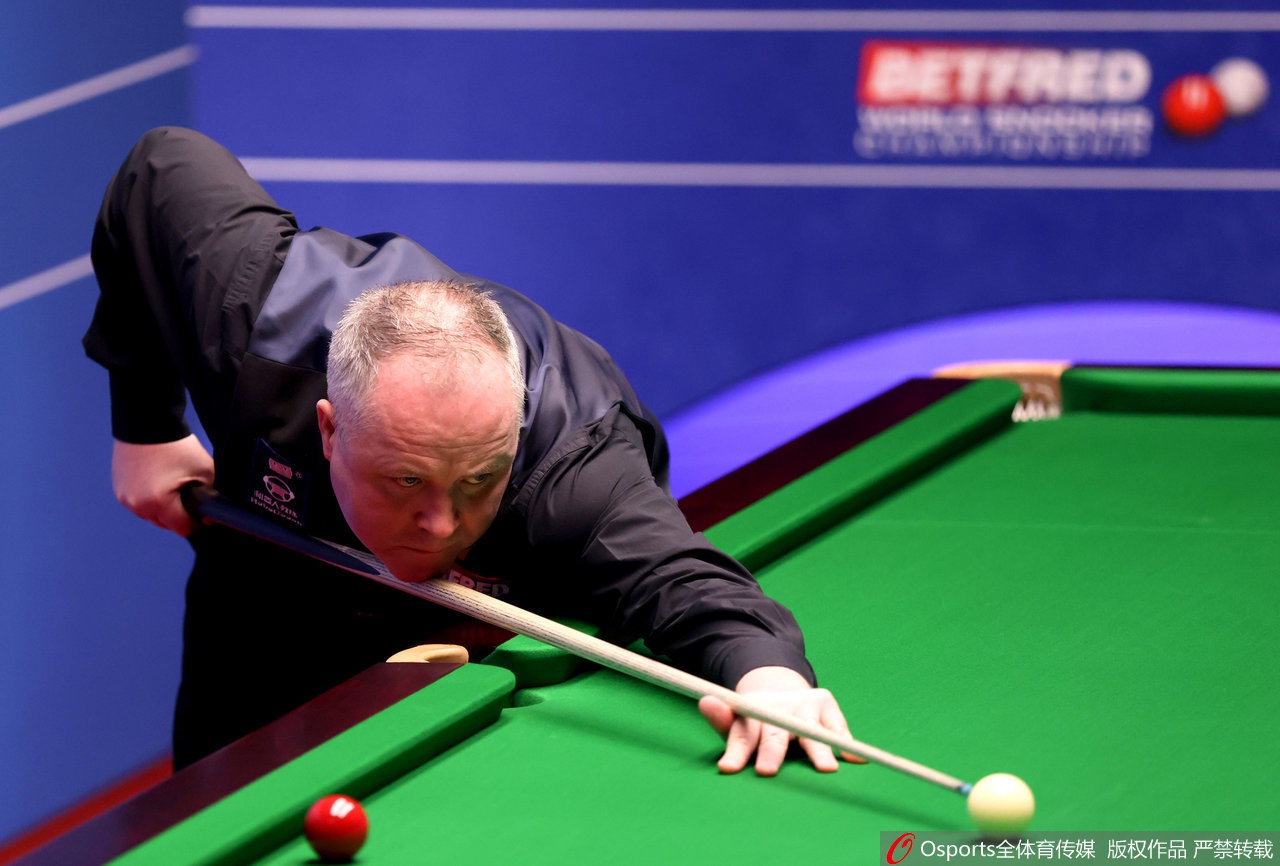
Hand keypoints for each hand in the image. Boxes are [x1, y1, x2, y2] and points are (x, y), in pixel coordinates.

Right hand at [111, 435, 214, 535]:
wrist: (147, 422)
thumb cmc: (177, 445)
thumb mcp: (205, 470)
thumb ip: (212, 495)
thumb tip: (213, 512)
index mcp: (157, 502)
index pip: (182, 528)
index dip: (196, 520)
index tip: (202, 509)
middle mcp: (136, 503)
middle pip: (165, 524)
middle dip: (178, 513)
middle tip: (187, 492)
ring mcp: (124, 496)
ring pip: (150, 514)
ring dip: (162, 507)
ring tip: (172, 485)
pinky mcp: (118, 488)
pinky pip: (138, 503)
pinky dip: (149, 498)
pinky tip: (158, 481)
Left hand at [697, 666, 863, 775]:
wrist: (784, 695)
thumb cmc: (758, 723)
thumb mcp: (738, 724)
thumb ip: (722, 720)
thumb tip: (704, 702)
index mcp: (752, 713)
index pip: (742, 736)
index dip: (735, 754)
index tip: (727, 769)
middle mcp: (778, 708)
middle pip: (775, 735)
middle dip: (772, 752)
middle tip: (767, 770)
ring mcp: (804, 704)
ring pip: (810, 731)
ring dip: (818, 750)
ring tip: (826, 769)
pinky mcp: (825, 703)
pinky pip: (837, 727)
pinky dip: (845, 742)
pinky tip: (855, 758)